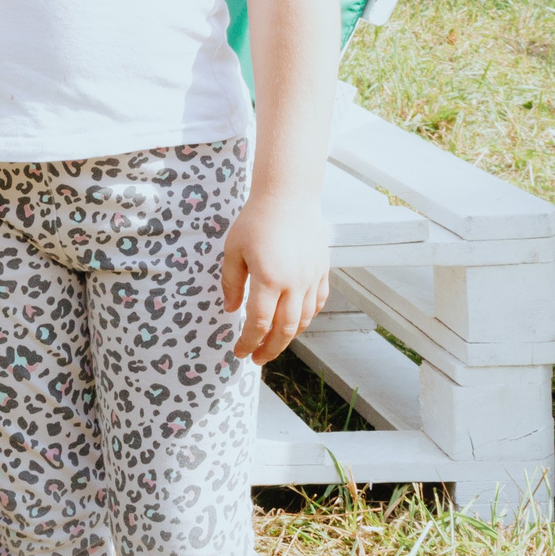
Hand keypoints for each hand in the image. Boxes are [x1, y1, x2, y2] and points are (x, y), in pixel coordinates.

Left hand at [221, 193, 329, 363]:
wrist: (289, 196)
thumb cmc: (256, 220)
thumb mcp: (233, 250)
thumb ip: (232, 283)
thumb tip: (232, 310)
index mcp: (269, 279)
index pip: (259, 323)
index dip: (249, 342)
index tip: (240, 352)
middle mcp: (294, 284)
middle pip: (284, 330)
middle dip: (270, 349)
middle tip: (257, 359)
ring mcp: (312, 278)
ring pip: (304, 320)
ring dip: (288, 337)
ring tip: (273, 344)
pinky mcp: (322, 271)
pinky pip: (317, 303)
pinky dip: (306, 318)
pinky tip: (295, 323)